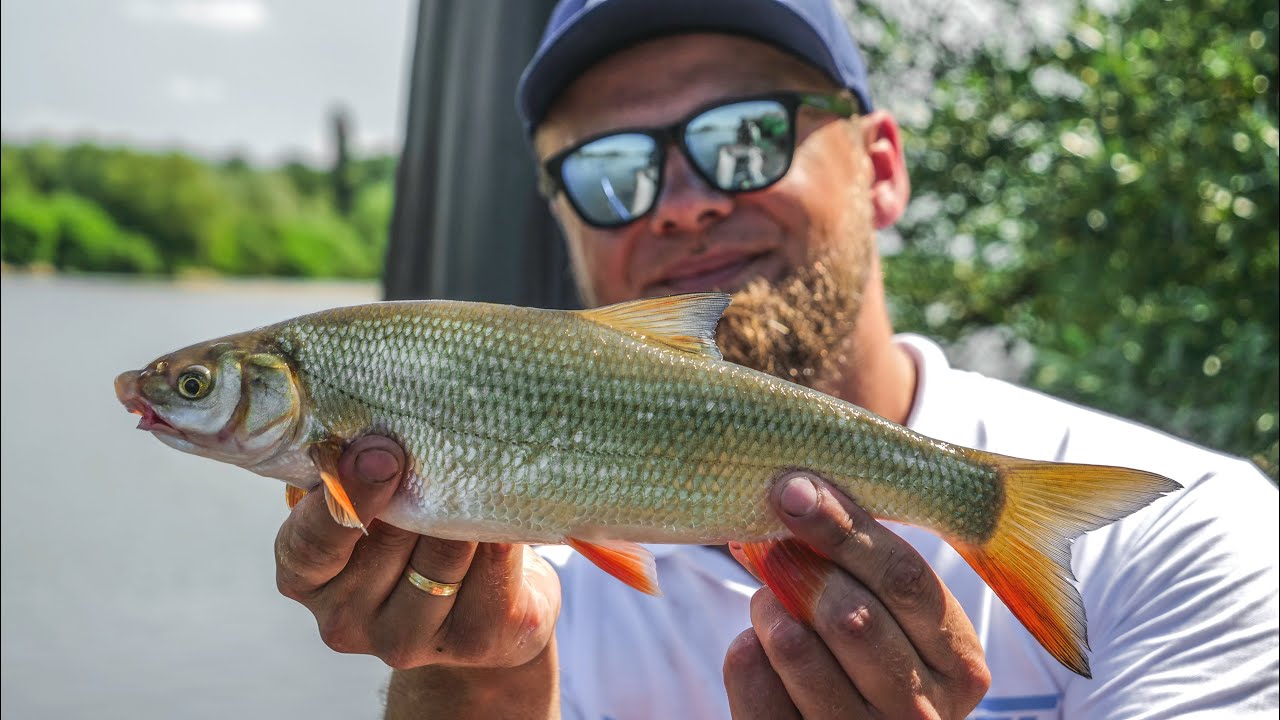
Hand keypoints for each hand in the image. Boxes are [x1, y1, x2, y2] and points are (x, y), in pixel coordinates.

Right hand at [273, 435, 561, 670]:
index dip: (349, 495)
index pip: (310, 543)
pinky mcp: (475, 643)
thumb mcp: (372, 499)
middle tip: (452, 442)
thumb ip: (360, 466)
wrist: (482, 606)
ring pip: (445, 556)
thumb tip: (382, 417)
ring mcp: (407, 641)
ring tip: (484, 473)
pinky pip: (495, 574)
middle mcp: (345, 619)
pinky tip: (509, 516)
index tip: (383, 451)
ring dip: (469, 509)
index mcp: (306, 577)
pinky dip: (506, 537)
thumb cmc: (413, 528)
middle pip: (389, 537)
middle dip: (424, 485)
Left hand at [723, 471, 989, 718]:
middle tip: (768, 545)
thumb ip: (864, 568)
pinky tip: (760, 646)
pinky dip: (747, 650)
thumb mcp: (896, 621)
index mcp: (959, 664)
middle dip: (798, 566)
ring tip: (770, 602)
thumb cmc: (876, 662)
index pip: (904, 579)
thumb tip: (795, 492)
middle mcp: (921, 712)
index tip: (794, 489)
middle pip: (850, 615)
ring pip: (795, 647)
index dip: (844, 528)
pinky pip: (754, 681)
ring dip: (768, 607)